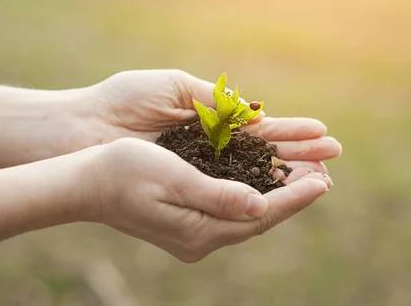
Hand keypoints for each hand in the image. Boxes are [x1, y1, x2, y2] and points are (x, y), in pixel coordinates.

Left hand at [83, 70, 341, 172]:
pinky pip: (229, 191)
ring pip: (254, 177)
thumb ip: (217, 101)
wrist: (83, 128)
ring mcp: (201, 173)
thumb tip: (256, 113)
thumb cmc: (123, 102)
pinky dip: (258, 190)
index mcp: (210, 124)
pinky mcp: (187, 190)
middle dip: (300, 156)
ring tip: (323, 173)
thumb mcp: (176, 88)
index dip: (291, 133)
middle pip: (265, 157)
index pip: (260, 132)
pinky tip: (285, 190)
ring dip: (289, 175)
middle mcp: (211, 153)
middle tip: (334, 156)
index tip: (321, 133)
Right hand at [89, 138, 332, 261]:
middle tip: (325, 174)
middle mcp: (202, 238)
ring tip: (307, 174)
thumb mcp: (172, 179)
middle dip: (294, 195)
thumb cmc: (123, 172)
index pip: (261, 216)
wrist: (85, 183)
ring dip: (279, 193)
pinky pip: (235, 209)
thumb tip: (258, 206)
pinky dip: (257, 193)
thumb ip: (217, 196)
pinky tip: (269, 180)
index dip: (294, 198)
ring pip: (251, 213)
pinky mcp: (191, 221)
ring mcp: (196, 232)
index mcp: (200, 230)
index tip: (322, 181)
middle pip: (261, 218)